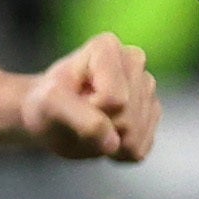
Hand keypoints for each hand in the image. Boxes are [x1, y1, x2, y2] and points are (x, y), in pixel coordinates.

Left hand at [19, 34, 164, 162]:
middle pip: (127, 118)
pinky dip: (116, 151)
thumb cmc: (46, 105)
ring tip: (91, 123)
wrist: (49, 116)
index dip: (88, 110)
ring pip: (135, 135)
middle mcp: (134, 61)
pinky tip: (104, 135)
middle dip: (99, 127)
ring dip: (107, 141)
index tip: (72, 100)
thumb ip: (79, 119)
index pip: (113, 100)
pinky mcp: (152, 112)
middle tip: (80, 115)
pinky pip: (140, 147)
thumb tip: (113, 143)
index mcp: (107, 47)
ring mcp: (148, 86)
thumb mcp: (49, 107)